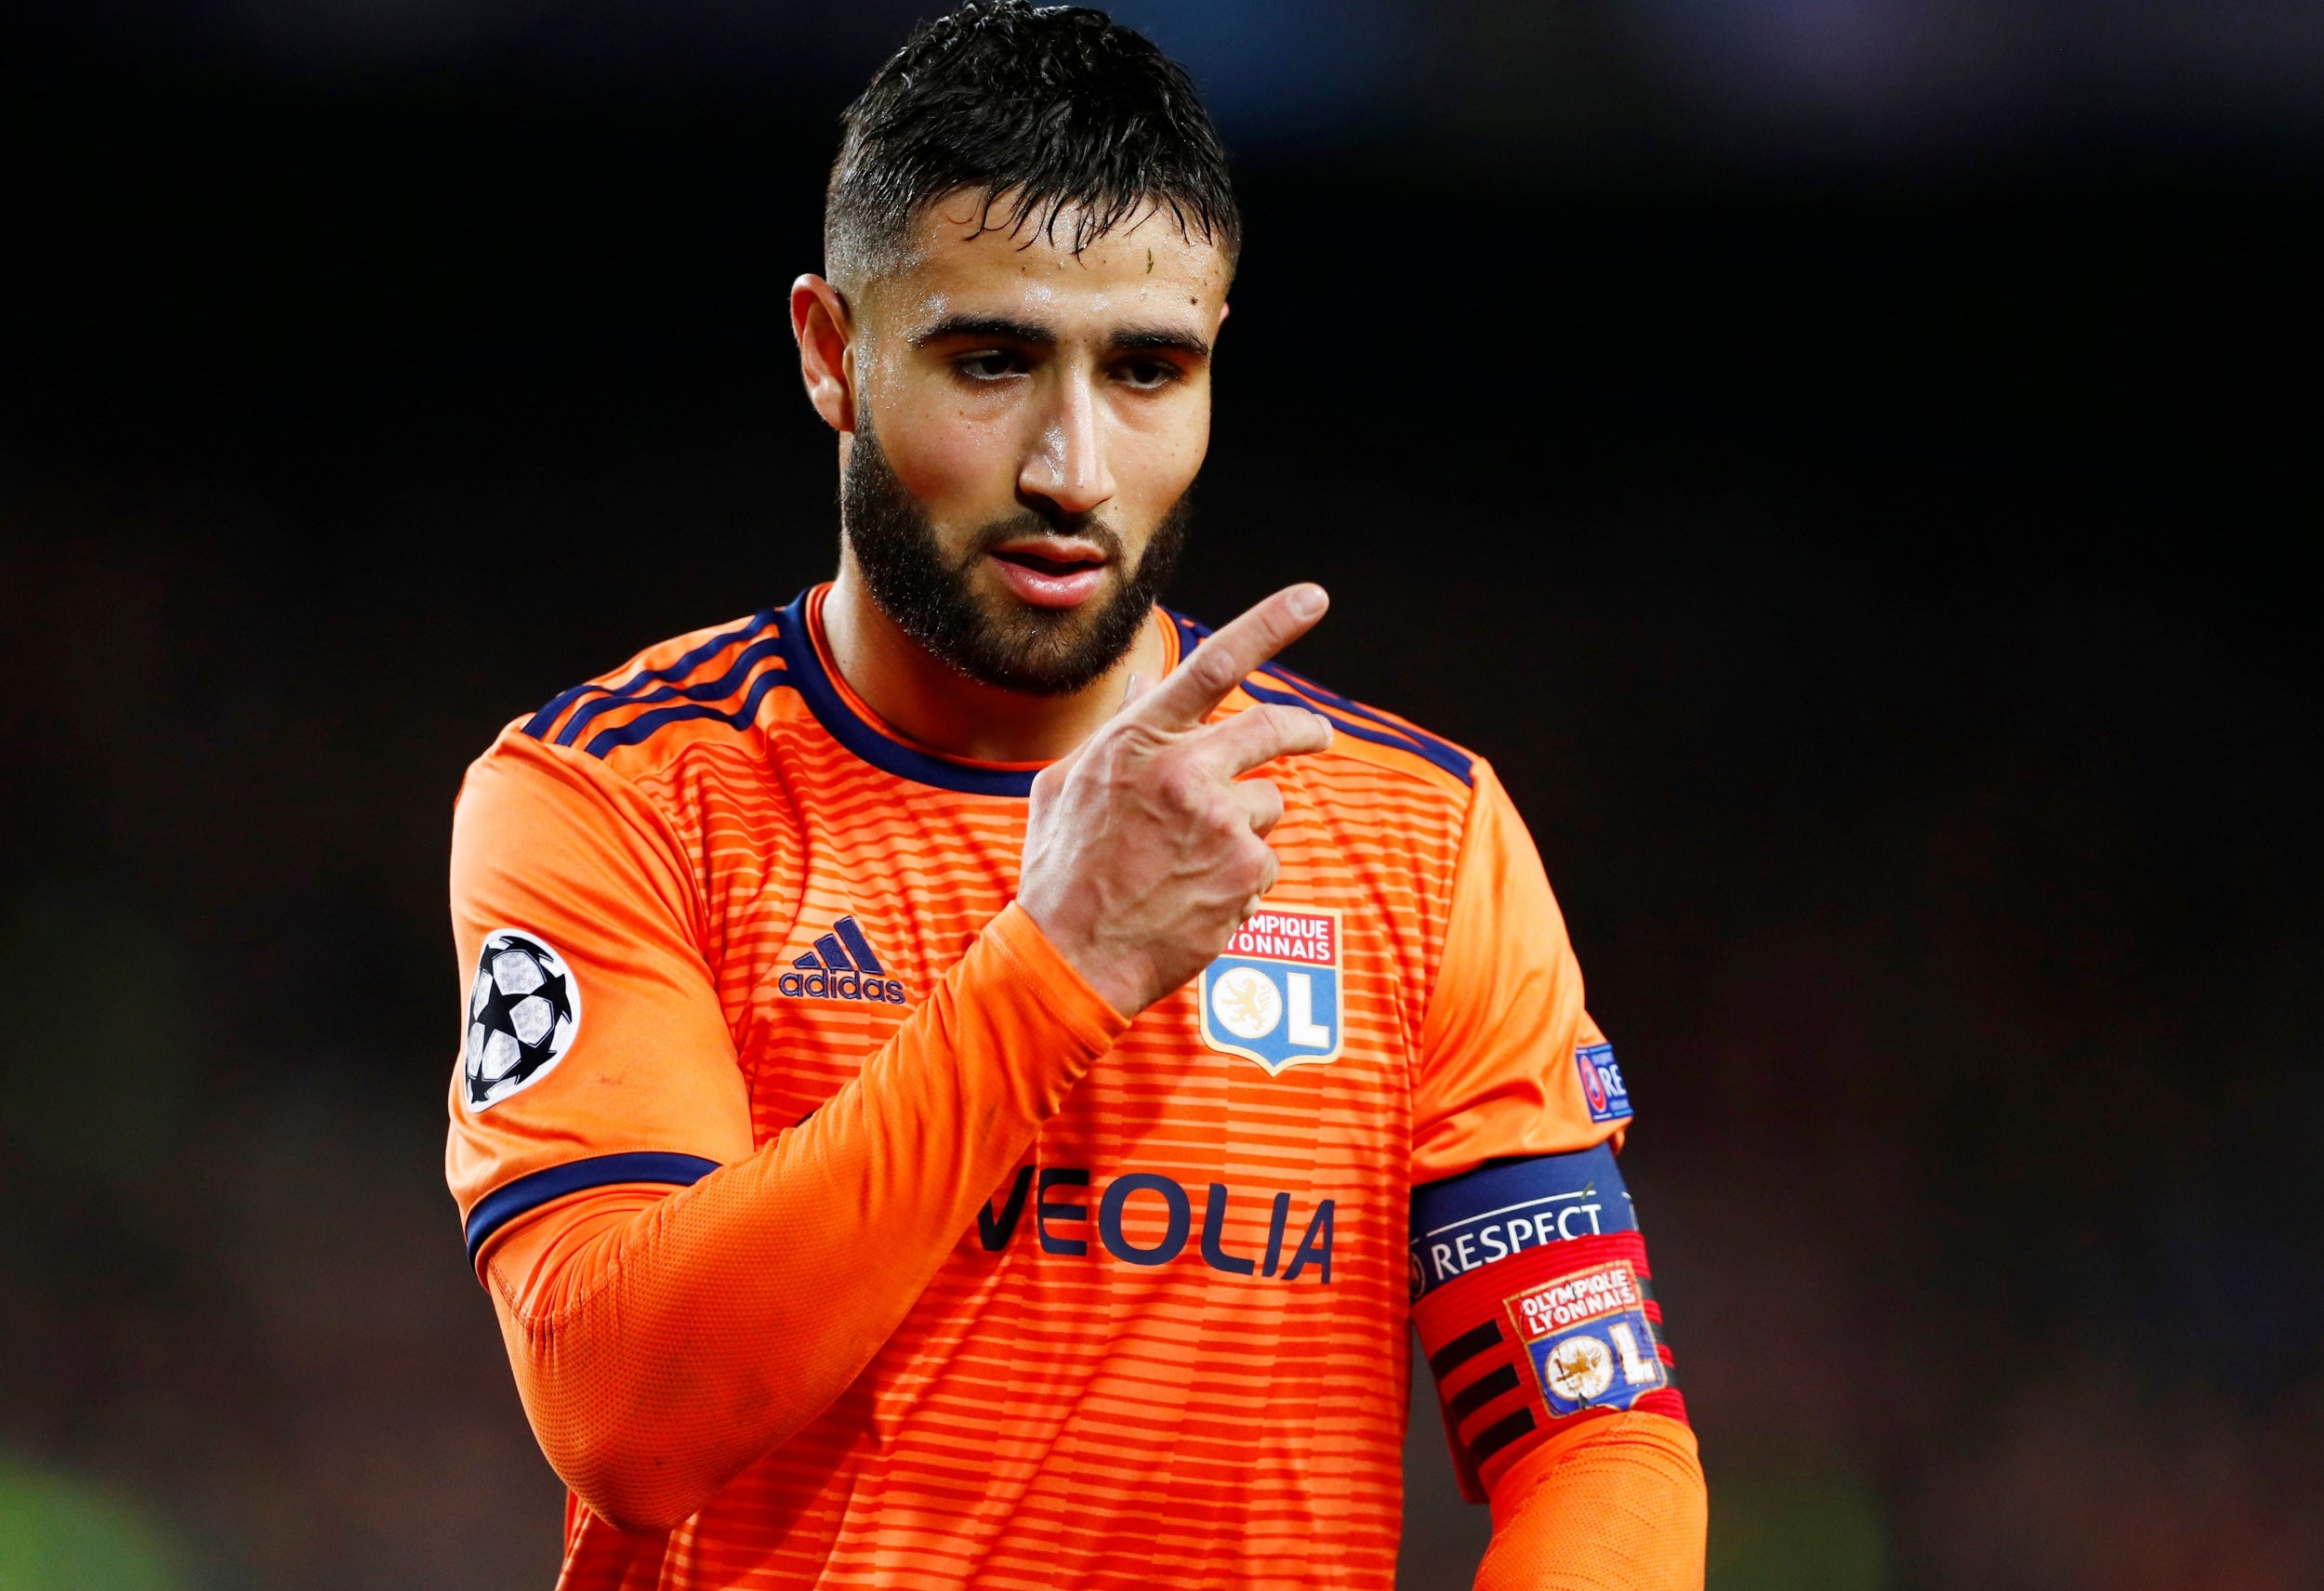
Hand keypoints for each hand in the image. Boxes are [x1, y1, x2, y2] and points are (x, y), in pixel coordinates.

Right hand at [1018, 584, 1334, 1017]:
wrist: (1071, 956)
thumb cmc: (1062, 869)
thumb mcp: (1067, 784)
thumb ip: (1118, 730)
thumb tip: (1147, 681)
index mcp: (1138, 741)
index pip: (1214, 663)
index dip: (1270, 623)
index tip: (1314, 597)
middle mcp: (1185, 771)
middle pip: (1273, 728)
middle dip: (1305, 730)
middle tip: (1317, 736)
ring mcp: (1221, 822)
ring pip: (1268, 803)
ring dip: (1245, 825)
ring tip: (1190, 861)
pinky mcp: (1246, 871)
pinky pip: (1267, 859)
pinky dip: (1242, 877)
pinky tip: (1197, 895)